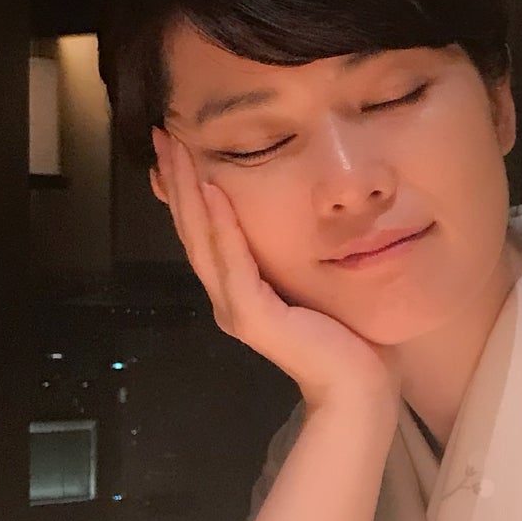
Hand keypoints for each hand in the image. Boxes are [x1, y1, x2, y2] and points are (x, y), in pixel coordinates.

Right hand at [151, 127, 396, 411]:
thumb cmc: (347, 337)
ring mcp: (237, 307)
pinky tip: (213, 190)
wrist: (361, 387)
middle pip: (194, 229)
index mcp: (239, 289)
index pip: (205, 230)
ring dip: (188, 192)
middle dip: (177, 180)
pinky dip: (222, 225)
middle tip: (161, 134)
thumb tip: (297, 214)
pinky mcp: (253, 316)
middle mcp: (229, 297)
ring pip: (204, 239)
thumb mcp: (312, 280)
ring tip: (174, 151)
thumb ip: (292, 253)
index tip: (175, 144)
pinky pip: (234, 262)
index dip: (186, 188)